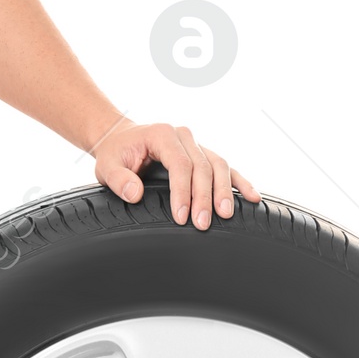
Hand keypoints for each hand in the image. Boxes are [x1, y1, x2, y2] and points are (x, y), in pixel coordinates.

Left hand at [92, 118, 260, 228]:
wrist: (121, 139)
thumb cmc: (115, 153)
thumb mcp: (106, 166)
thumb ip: (119, 179)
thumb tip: (135, 193)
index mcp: (163, 134)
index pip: (180, 164)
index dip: (183, 191)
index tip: (181, 216)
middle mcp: (184, 136)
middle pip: (203, 166)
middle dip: (204, 197)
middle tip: (202, 224)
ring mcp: (197, 145)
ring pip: (219, 166)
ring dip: (224, 191)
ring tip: (226, 215)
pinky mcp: (204, 156)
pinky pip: (225, 168)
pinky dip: (239, 182)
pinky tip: (252, 198)